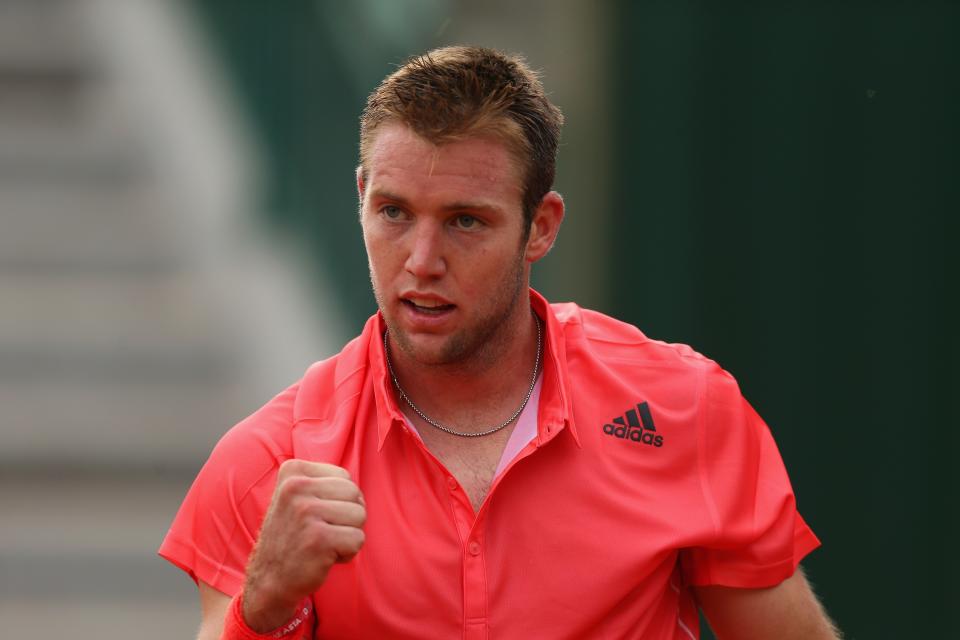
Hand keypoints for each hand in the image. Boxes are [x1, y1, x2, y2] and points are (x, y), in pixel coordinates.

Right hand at [242, 459, 365, 631]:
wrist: (269, 580)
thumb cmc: (293, 537)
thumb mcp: (297, 497)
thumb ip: (323, 481)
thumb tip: (358, 482)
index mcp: (292, 471)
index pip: (344, 477)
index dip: (339, 501)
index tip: (315, 516)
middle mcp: (296, 487)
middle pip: (355, 493)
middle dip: (347, 517)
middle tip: (322, 532)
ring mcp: (306, 512)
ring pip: (360, 515)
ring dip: (348, 535)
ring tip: (323, 544)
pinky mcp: (318, 539)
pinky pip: (358, 539)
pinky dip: (348, 553)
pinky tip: (324, 557)